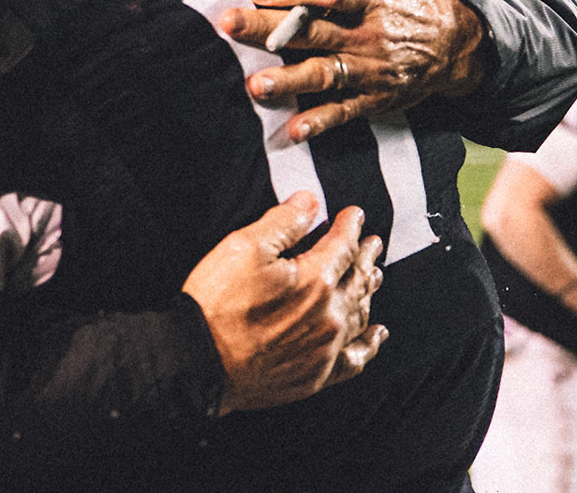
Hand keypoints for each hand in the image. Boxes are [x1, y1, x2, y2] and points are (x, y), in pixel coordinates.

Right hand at [183, 195, 387, 413]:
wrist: (201, 361)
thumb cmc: (218, 306)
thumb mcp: (244, 247)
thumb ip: (283, 222)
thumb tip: (310, 202)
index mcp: (315, 280)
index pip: (343, 245)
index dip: (351, 226)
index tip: (354, 216)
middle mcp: (329, 315)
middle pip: (358, 279)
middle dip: (366, 256)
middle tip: (374, 243)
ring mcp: (325, 348)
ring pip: (360, 314)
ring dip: (369, 291)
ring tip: (374, 276)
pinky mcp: (315, 375)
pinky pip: (355, 358)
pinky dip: (369, 343)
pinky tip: (375, 334)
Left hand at [219, 0, 486, 140]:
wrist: (451, 43)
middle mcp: (369, 34)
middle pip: (314, 32)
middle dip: (270, 29)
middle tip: (230, 24)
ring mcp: (371, 69)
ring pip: (326, 74)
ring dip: (290, 81)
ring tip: (256, 85)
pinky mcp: (372, 99)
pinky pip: (344, 112)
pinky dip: (320, 122)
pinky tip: (293, 129)